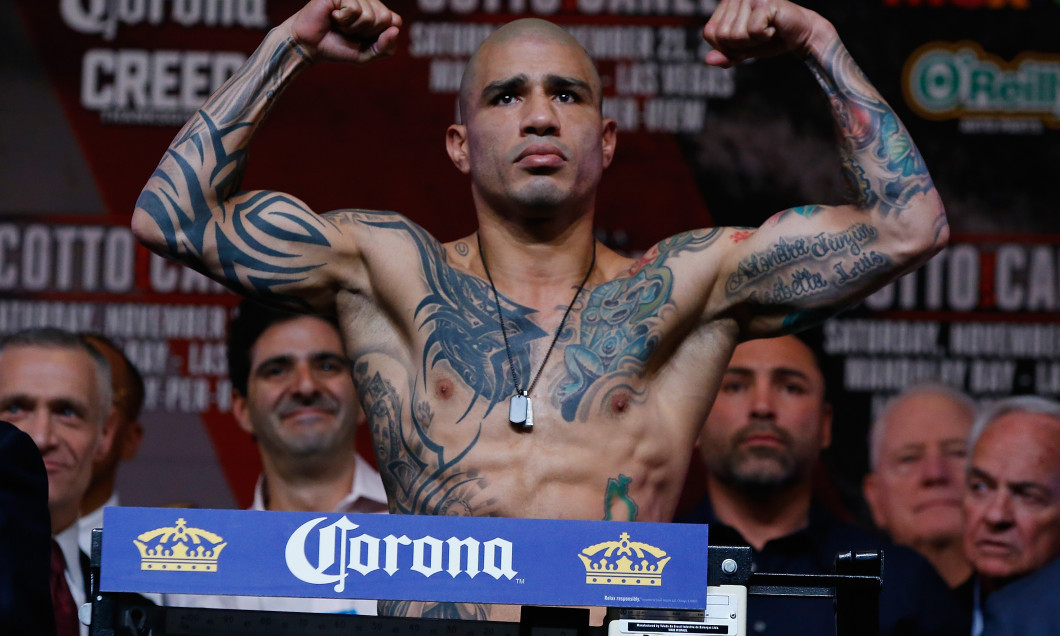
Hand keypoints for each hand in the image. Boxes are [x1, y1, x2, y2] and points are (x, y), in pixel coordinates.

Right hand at [286, 0, 401, 63]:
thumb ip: (385, 48)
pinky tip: (333, 16)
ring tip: (340, 24)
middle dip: (366, 32)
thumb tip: (395, 31)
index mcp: (377, 12)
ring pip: (370, 15)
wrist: (309, 46)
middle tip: (349, 31)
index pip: (395, 21)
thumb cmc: (336, 48)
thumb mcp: (366, 55)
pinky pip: (354, 9)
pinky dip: (343, 20)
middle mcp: (368, 0)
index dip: (380, 37)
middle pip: (385, 18)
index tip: (362, 38)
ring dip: (352, 27)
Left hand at [702, 0, 827, 67]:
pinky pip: (753, 31)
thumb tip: (709, 60)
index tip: (744, 43)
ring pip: (735, 35)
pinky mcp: (764, 2)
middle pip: (722, 36)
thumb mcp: (743, 51)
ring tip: (766, 32)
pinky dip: (764, 37)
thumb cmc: (772, 40)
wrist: (801, 35)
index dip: (725, 47)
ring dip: (753, 42)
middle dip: (740, 46)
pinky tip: (773, 28)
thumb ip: (726, 56)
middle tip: (758, 37)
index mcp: (727, 4)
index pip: (709, 33)